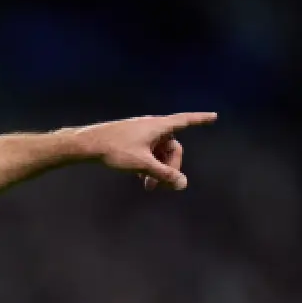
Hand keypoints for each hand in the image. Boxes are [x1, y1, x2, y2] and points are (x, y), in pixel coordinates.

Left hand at [71, 112, 215, 190]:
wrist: (87, 144)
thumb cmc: (115, 150)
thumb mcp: (142, 164)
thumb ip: (164, 174)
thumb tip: (182, 184)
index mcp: (158, 126)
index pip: (185, 120)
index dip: (200, 119)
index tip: (214, 116)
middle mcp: (151, 126)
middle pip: (171, 147)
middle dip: (169, 167)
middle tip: (160, 186)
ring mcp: (140, 132)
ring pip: (158, 151)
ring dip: (157, 168)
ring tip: (148, 186)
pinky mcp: (130, 138)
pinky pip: (147, 151)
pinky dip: (147, 163)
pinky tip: (139, 177)